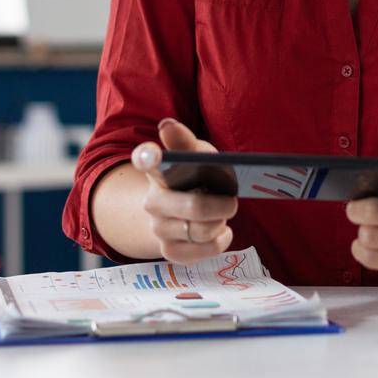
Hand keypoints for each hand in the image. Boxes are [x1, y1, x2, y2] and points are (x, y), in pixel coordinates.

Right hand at [130, 118, 237, 263]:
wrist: (184, 208)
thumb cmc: (195, 175)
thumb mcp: (195, 155)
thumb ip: (185, 143)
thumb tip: (166, 125)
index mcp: (158, 170)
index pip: (146, 160)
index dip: (147, 157)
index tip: (152, 153)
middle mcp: (152, 201)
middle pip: (194, 207)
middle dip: (222, 205)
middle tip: (231, 200)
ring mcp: (158, 228)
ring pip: (201, 232)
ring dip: (220, 223)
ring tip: (221, 215)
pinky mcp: (169, 250)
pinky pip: (200, 252)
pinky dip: (218, 242)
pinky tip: (221, 232)